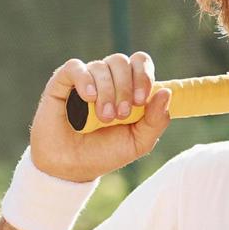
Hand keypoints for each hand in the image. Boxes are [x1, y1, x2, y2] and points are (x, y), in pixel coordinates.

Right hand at [29, 52, 171, 181]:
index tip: (142, 100)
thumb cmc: (105, 153)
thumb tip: (167, 92)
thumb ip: (156, 120)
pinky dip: (85, 79)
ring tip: (104, 117)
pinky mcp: (61, 83)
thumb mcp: (138, 142)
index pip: (140, 62)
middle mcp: (107, 79)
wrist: (72, 168)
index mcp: (128, 87)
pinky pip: (75, 67)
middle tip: (122, 114)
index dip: (144, 75)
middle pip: (121, 61)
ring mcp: (84, 79)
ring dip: (107, 91)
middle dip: (126, 87)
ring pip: (101, 66)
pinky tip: (89, 97)